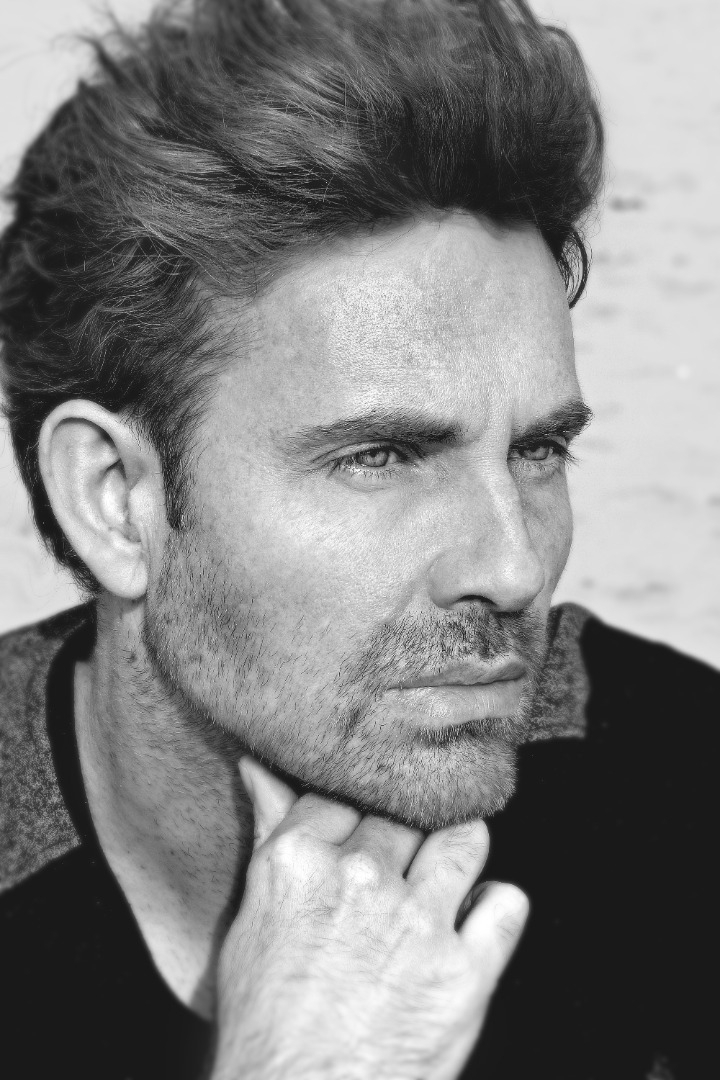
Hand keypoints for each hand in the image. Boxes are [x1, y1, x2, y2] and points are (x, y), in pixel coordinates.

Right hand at [211, 756, 527, 1079]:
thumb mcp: (251, 922)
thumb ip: (271, 835)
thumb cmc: (266, 1027)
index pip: (343, 793)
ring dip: (458, 852)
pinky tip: (474, 922)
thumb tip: (261, 768)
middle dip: (404, 832)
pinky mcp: (466, 972)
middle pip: (404, 813)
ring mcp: (418, 923)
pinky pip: (508, 903)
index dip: (356, 811)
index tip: (361, 828)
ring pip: (465, 839)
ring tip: (443, 876)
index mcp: (298, 861)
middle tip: (399, 862)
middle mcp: (361, 880)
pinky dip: (496, 909)